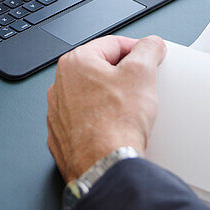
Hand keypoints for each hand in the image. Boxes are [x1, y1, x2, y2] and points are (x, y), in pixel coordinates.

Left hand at [46, 35, 165, 182]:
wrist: (105, 165)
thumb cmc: (115, 123)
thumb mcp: (142, 73)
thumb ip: (147, 50)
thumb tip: (151, 43)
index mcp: (75, 62)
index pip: (112, 44)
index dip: (137, 50)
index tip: (149, 58)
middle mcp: (60, 85)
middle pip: (101, 70)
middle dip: (124, 77)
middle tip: (141, 87)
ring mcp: (58, 112)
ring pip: (92, 96)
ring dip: (112, 99)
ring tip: (129, 111)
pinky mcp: (62, 136)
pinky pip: (85, 120)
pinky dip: (100, 121)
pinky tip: (116, 128)